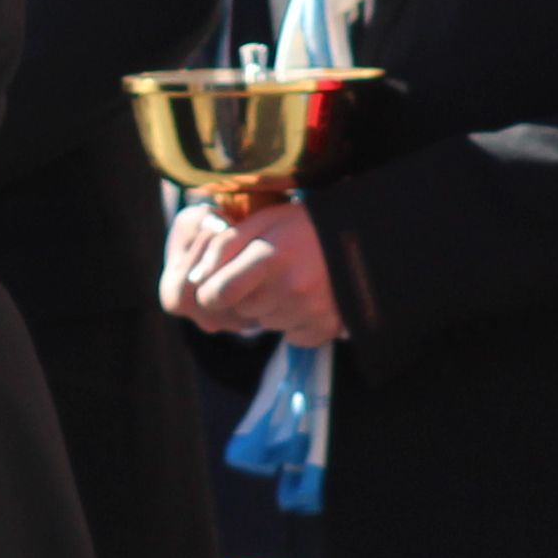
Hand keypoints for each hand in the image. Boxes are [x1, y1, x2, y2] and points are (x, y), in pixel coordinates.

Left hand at [177, 199, 343, 343]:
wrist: (363, 236)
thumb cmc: (303, 225)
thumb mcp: (263, 220)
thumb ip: (223, 247)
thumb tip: (194, 280)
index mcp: (271, 255)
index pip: (217, 294)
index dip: (212, 291)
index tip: (220, 282)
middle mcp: (292, 286)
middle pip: (242, 310)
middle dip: (247, 294)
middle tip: (272, 270)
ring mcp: (312, 309)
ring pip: (266, 323)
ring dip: (272, 307)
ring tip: (294, 279)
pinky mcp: (327, 326)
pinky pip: (293, 336)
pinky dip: (296, 321)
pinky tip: (309, 296)